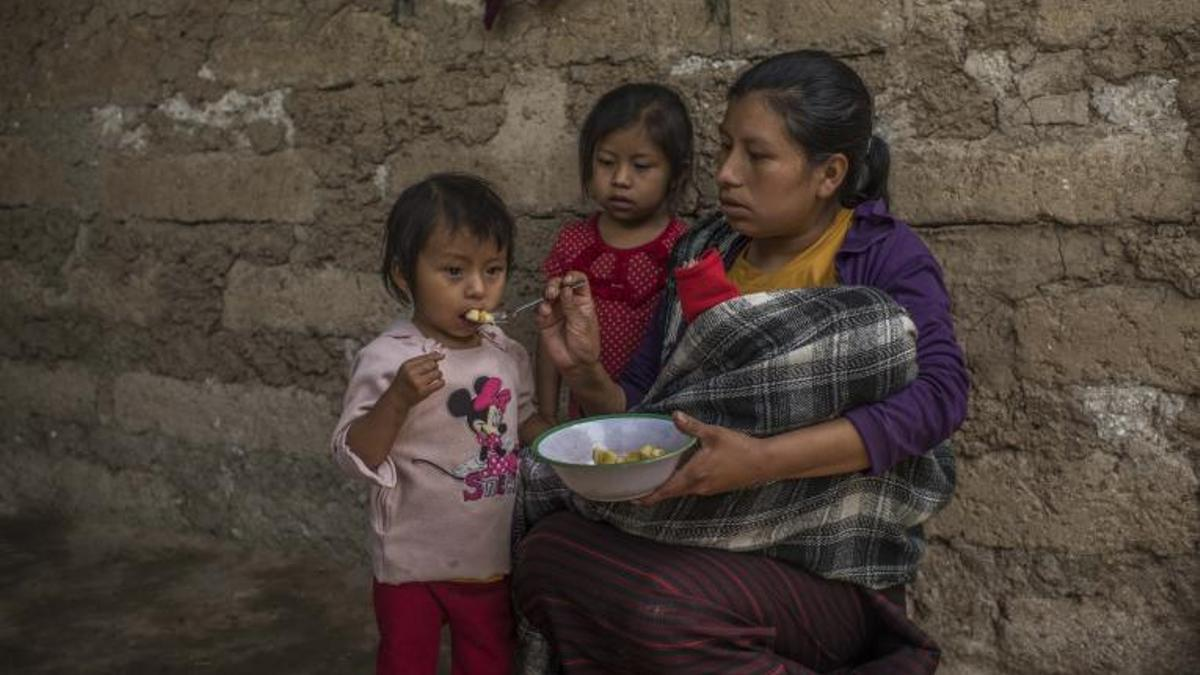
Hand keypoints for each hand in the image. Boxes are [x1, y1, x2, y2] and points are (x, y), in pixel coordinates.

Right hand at [384, 352, 444, 411]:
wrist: (397, 399)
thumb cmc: (402, 383)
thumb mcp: (406, 369)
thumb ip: (419, 361)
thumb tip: (436, 354)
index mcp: (407, 365)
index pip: (425, 357)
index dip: (435, 356)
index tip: (441, 355)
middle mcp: (412, 373)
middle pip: (432, 364)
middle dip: (435, 366)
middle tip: (433, 370)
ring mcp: (418, 383)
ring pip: (437, 373)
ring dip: (438, 374)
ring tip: (434, 377)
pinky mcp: (424, 392)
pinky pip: (439, 384)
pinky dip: (441, 382)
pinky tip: (438, 382)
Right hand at [536, 272, 600, 374]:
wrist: (576, 363)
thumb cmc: (585, 344)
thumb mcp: (582, 323)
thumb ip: (571, 306)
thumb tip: (565, 288)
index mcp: (582, 301)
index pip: (578, 281)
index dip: (573, 277)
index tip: (569, 279)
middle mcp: (568, 303)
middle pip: (560, 284)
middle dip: (556, 283)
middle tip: (555, 289)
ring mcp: (556, 310)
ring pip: (548, 294)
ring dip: (547, 292)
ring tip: (550, 296)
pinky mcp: (545, 320)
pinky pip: (540, 309)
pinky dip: (541, 307)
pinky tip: (545, 311)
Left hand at [637, 412, 767, 505]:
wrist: (764, 463)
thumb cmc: (739, 448)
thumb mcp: (714, 434)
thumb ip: (691, 427)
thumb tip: (674, 415)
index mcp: (694, 475)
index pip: (665, 491)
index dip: (648, 496)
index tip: (631, 498)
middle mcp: (698, 487)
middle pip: (670, 493)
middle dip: (653, 491)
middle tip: (636, 486)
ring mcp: (707, 489)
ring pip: (681, 491)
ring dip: (667, 488)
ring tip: (652, 479)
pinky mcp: (715, 487)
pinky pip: (692, 488)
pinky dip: (680, 484)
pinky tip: (677, 474)